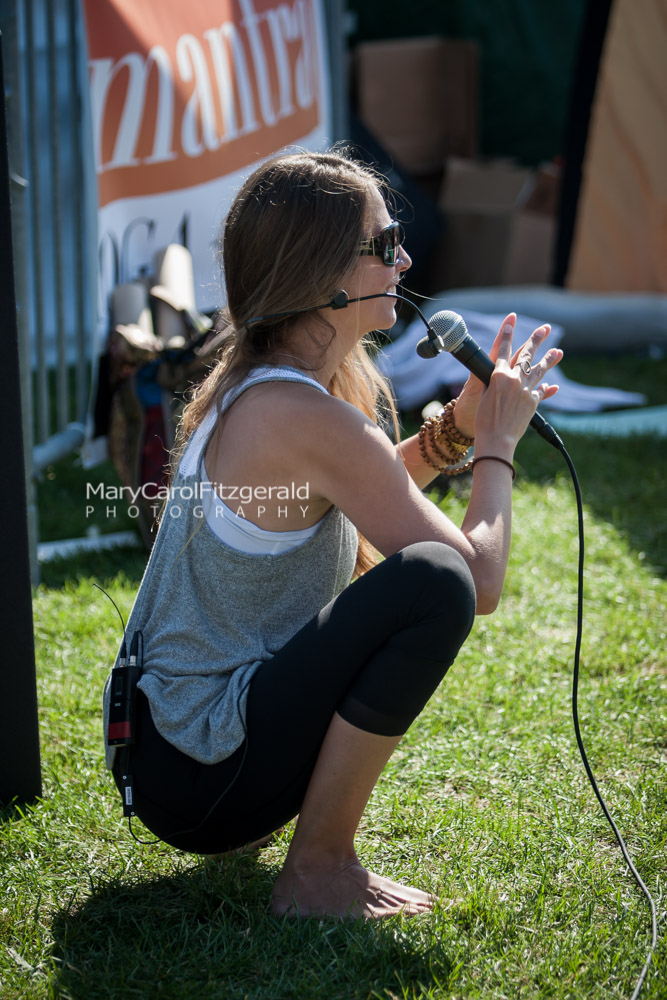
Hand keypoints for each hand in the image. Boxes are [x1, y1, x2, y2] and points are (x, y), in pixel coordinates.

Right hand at [453, 313, 561, 438]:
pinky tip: (551, 386)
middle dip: (536, 340)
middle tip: (545, 328)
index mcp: (498, 376)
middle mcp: (514, 380)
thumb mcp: (484, 397)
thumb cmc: (483, 421)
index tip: (511, 320)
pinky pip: (540, 392)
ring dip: (549, 359)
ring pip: (539, 370)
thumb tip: (502, 376)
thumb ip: (494, 383)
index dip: (506, 334)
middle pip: (526, 355)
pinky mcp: (533, 403)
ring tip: (558, 351)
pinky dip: (544, 389)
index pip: (502, 350)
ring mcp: (526, 390)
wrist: (496, 439)